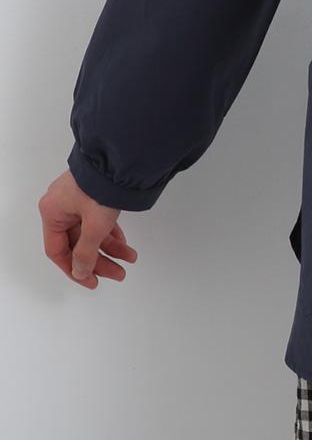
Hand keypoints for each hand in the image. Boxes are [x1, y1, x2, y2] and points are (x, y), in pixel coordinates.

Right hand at [39, 169, 137, 288]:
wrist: (121, 158)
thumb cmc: (102, 187)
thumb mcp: (94, 225)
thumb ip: (86, 253)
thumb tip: (80, 272)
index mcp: (52, 212)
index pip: (58, 251)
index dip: (74, 269)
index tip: (91, 281)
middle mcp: (62, 205)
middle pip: (78, 243)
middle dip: (100, 260)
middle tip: (119, 273)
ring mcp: (78, 198)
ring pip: (92, 232)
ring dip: (111, 247)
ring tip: (130, 259)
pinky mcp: (93, 193)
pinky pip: (99, 220)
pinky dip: (112, 233)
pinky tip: (125, 244)